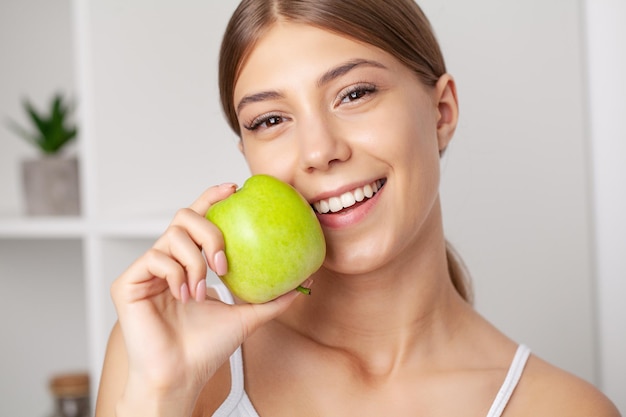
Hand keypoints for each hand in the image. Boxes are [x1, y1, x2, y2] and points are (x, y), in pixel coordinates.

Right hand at [110, 183, 301, 411]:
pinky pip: (155, 258)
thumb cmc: (207, 348)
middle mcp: (168, 260)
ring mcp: (147, 271)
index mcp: (190, 262)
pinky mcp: (128, 283)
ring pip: (172, 235)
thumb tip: (305, 282)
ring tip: (202, 291)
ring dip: (195, 262)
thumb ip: (274, 298)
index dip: (213, 198)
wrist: (182, 374)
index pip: (199, 219)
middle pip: (184, 216)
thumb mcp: (247, 317)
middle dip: (210, 232)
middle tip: (224, 262)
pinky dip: (176, 274)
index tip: (235, 189)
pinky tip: (183, 296)